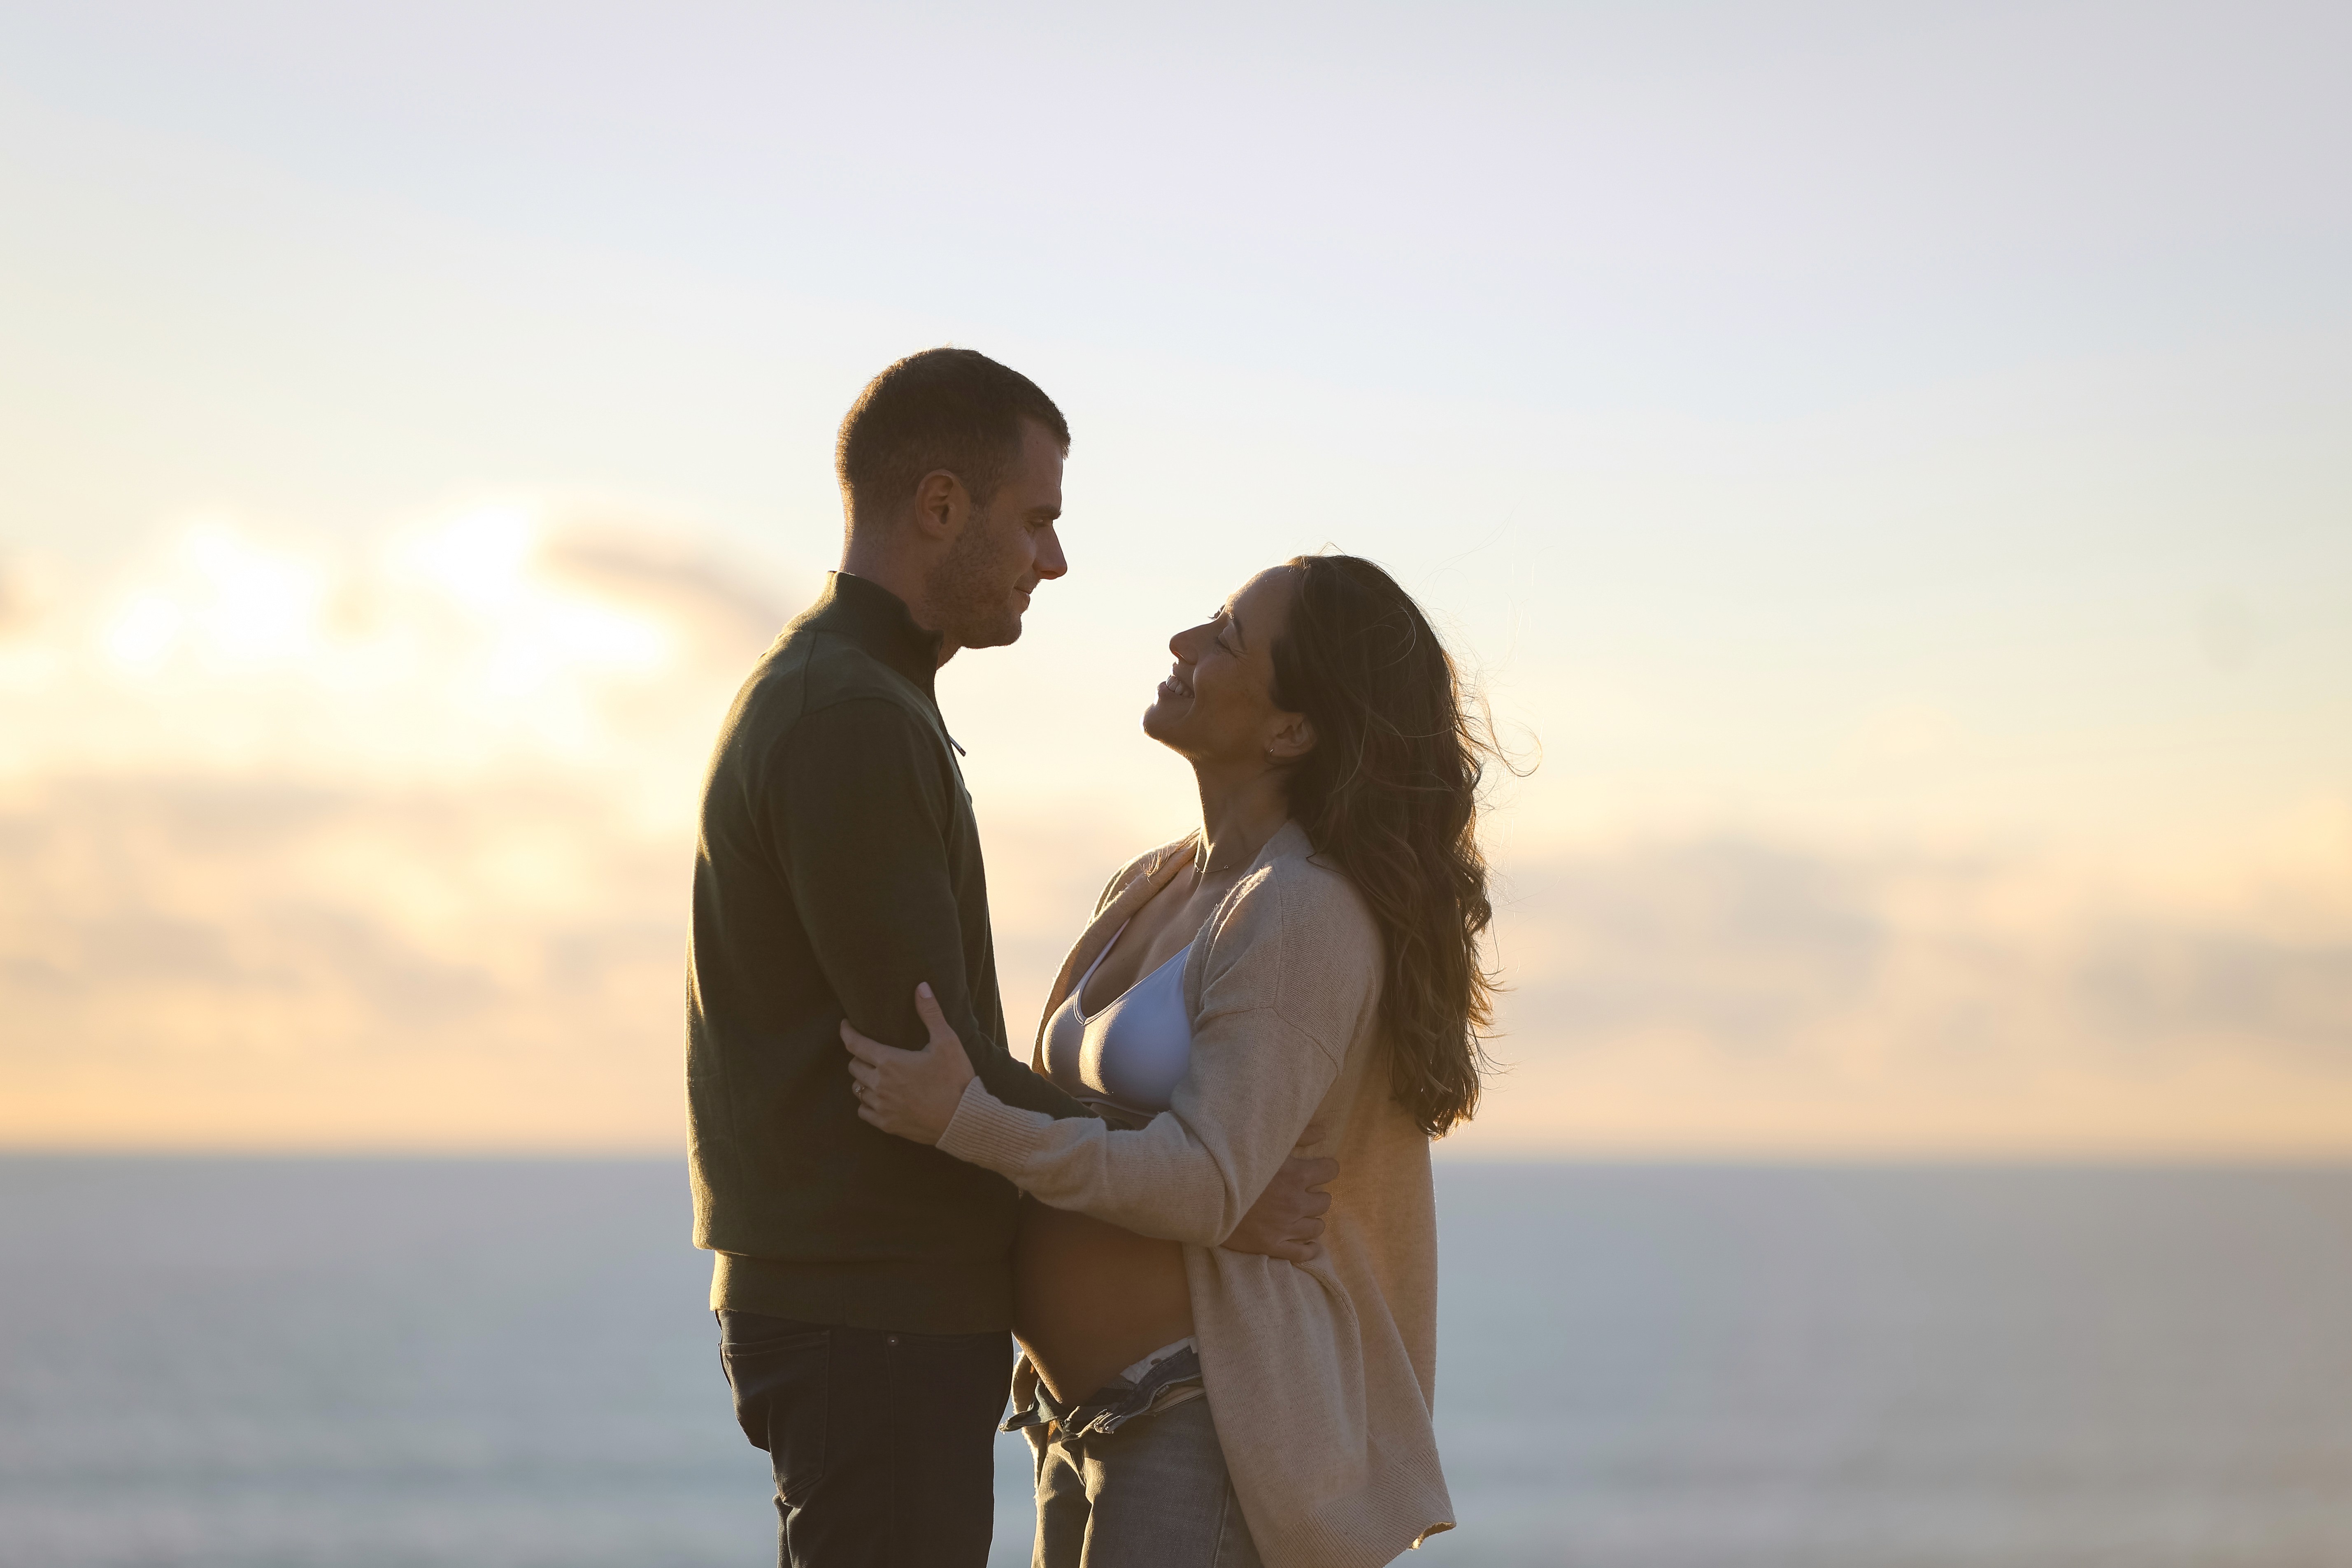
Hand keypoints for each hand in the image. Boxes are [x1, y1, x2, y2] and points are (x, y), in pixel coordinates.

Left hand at [840, 983, 975, 1144]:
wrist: (963, 1120)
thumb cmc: (956, 1079)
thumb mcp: (947, 1042)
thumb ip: (931, 1013)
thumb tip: (921, 987)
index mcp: (889, 1062)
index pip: (855, 1044)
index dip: (846, 1032)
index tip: (845, 1025)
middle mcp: (879, 1084)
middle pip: (853, 1066)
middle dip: (858, 1056)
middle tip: (869, 1051)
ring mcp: (882, 1106)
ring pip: (857, 1089)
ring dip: (863, 1079)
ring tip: (874, 1074)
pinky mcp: (887, 1124)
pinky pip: (863, 1111)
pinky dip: (866, 1103)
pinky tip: (877, 1098)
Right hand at [1223, 1123, 1336, 1263]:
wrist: (1201, 1191)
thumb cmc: (1233, 1162)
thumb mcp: (1266, 1142)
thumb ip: (1298, 1134)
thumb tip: (1323, 1132)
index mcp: (1296, 1175)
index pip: (1330, 1171)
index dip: (1324, 1168)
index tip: (1316, 1168)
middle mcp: (1295, 1202)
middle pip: (1325, 1201)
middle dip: (1315, 1194)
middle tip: (1301, 1191)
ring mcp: (1284, 1227)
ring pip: (1317, 1227)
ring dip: (1310, 1218)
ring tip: (1297, 1212)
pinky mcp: (1271, 1246)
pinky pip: (1302, 1254)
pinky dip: (1307, 1248)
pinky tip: (1303, 1241)